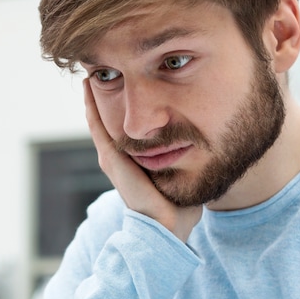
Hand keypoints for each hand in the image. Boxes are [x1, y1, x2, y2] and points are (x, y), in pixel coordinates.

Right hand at [84, 78, 202, 241]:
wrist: (166, 229)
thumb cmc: (180, 208)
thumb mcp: (185, 174)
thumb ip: (190, 159)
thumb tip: (211, 143)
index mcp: (134, 162)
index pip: (125, 128)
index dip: (123, 106)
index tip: (125, 82)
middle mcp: (119, 159)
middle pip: (107, 119)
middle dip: (106, 96)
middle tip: (102, 70)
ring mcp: (112, 159)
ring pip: (98, 119)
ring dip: (93, 97)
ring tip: (90, 73)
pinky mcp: (110, 159)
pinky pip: (97, 127)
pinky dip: (91, 107)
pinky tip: (88, 87)